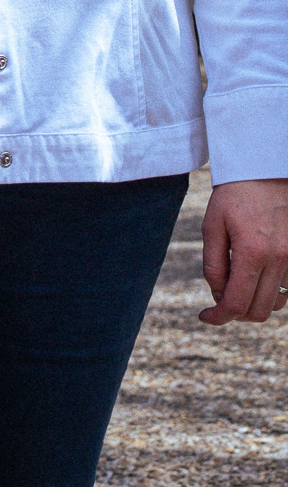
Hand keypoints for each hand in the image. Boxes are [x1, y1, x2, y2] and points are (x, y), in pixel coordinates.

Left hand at [200, 178, 287, 323]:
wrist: (264, 170)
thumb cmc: (233, 195)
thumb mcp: (212, 225)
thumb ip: (213, 264)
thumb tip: (218, 294)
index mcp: (252, 252)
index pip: (237, 304)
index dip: (218, 317)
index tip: (205, 317)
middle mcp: (278, 259)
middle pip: (258, 311)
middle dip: (235, 313)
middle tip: (218, 300)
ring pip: (275, 303)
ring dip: (253, 303)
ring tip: (235, 286)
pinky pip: (287, 288)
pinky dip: (269, 291)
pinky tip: (254, 277)